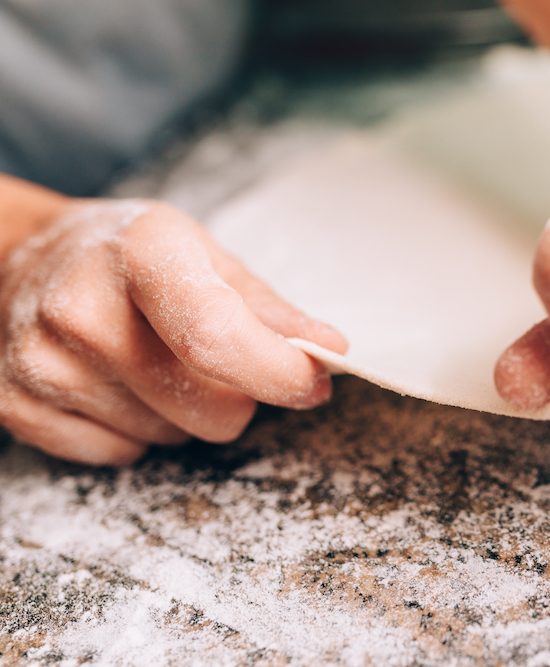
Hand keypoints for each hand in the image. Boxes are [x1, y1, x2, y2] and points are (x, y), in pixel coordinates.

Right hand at [0, 200, 345, 464]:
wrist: (16, 258)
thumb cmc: (126, 256)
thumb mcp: (204, 255)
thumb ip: (268, 308)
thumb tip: (327, 350)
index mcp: (142, 253)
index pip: (218, 336)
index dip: (278, 373)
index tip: (313, 383)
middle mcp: (81, 308)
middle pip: (210, 408)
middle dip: (237, 397)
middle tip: (215, 360)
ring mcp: (41, 363)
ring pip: (172, 437)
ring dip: (183, 412)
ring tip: (152, 360)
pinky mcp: (16, 408)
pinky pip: (123, 454)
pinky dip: (138, 430)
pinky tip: (117, 383)